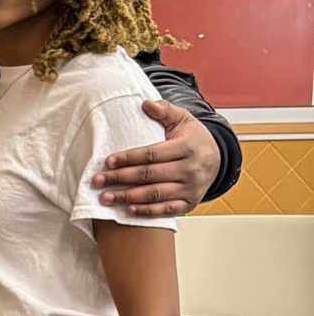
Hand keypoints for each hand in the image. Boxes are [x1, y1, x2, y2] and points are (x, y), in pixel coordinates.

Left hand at [92, 100, 219, 218]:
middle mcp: (191, 169)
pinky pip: (167, 210)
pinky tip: (129, 210)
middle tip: (98, 181)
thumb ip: (165, 110)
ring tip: (106, 198)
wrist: (217, 158)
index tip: (107, 161)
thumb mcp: (183, 120)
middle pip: (150, 175)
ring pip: (156, 194)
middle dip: (121, 178)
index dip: (128, 158)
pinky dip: (148, 211)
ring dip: (128, 197)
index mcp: (188, 147)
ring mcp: (192, 188)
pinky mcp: (190, 202)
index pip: (153, 154)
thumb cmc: (192, 138)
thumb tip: (145, 104)